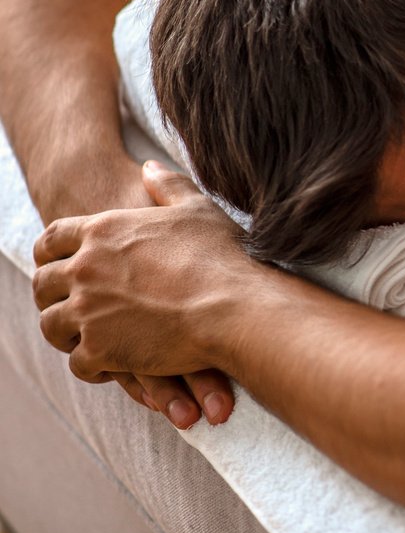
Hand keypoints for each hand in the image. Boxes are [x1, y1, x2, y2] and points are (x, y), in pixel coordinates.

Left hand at [32, 161, 251, 427]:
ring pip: (52, 325)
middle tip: (71, 305)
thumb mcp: (196, 209)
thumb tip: (149, 166)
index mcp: (103, 231)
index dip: (49, 254)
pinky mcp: (100, 349)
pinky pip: (77, 362)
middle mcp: (85, 269)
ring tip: (86, 338)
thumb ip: (167, 185)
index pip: (50, 239)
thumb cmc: (220, 256)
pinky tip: (110, 365)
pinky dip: (91, 365)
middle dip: (52, 296)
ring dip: (66, 333)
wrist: (235, 307)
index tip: (58, 265)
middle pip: (43, 284)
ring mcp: (88, 311)